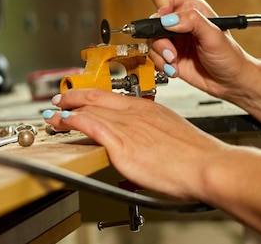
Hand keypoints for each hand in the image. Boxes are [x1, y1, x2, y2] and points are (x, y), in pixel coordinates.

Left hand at [43, 88, 229, 201]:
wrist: (207, 166)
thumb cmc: (196, 157)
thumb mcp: (171, 135)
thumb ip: (152, 137)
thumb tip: (143, 146)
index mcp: (148, 109)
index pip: (111, 96)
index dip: (90, 95)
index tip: (79, 97)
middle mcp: (136, 113)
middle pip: (96, 98)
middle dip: (73, 97)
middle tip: (59, 99)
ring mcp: (128, 126)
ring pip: (89, 110)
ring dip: (66, 111)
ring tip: (52, 113)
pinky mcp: (122, 144)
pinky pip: (91, 126)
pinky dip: (73, 121)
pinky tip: (63, 122)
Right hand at [147, 0, 257, 101]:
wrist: (230, 82)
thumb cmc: (229, 56)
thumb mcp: (214, 35)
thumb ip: (193, 22)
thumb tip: (169, 19)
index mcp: (191, 8)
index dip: (160, 3)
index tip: (164, 20)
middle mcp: (179, 22)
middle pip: (153, 21)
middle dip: (161, 40)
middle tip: (171, 52)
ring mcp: (173, 40)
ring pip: (152, 41)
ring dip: (161, 55)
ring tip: (175, 63)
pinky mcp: (169, 56)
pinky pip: (154, 57)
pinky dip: (162, 65)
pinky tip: (175, 69)